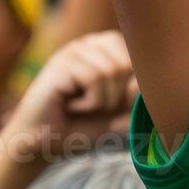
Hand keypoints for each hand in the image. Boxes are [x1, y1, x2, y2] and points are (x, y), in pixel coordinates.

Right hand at [2, 31, 136, 158]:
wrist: (47, 145)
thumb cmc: (84, 126)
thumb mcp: (122, 111)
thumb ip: (139, 95)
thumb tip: (141, 82)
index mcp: (107, 47)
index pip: (139, 57)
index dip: (131, 88)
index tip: (110, 103)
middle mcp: (90, 43)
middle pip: (127, 64)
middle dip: (117, 95)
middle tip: (95, 106)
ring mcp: (74, 50)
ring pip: (112, 71)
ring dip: (103, 101)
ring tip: (83, 106)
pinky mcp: (61, 63)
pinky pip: (95, 79)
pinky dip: (91, 102)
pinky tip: (72, 106)